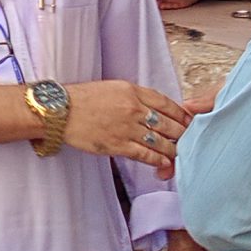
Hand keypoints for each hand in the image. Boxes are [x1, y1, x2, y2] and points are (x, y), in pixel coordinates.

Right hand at [65, 80, 194, 176]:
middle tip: (189, 140)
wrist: (61, 111)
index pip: (166, 103)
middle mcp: (133, 108)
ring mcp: (126, 128)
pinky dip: (157, 159)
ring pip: (159, 141)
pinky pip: (144, 154)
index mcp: (133, 91)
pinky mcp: (117, 145)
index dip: (180, 113)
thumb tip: (150, 107)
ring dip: (171, 149)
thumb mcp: (113, 88)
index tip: (187, 120)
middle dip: (181, 133)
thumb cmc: (83, 99)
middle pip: (168, 123)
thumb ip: (134, 96)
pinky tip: (163, 163)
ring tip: (178, 154)